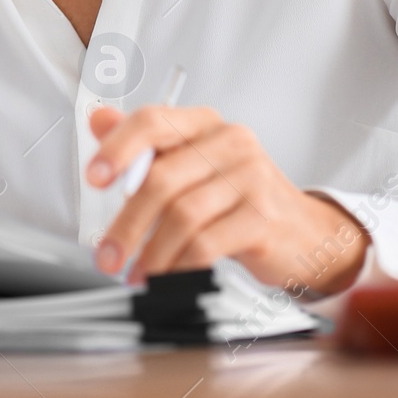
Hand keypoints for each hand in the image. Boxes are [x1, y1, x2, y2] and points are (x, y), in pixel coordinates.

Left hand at [85, 106, 369, 295]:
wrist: (304, 231)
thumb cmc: (239, 197)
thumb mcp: (191, 164)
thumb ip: (146, 145)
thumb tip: (99, 120)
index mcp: (204, 123)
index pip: (153, 122)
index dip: (117, 149)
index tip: (94, 178)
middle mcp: (229, 142)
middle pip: (161, 179)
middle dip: (126, 224)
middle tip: (107, 255)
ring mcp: (250, 178)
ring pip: (181, 216)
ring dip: (150, 253)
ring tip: (136, 273)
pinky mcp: (263, 217)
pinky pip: (206, 244)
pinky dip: (178, 266)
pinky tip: (166, 277)